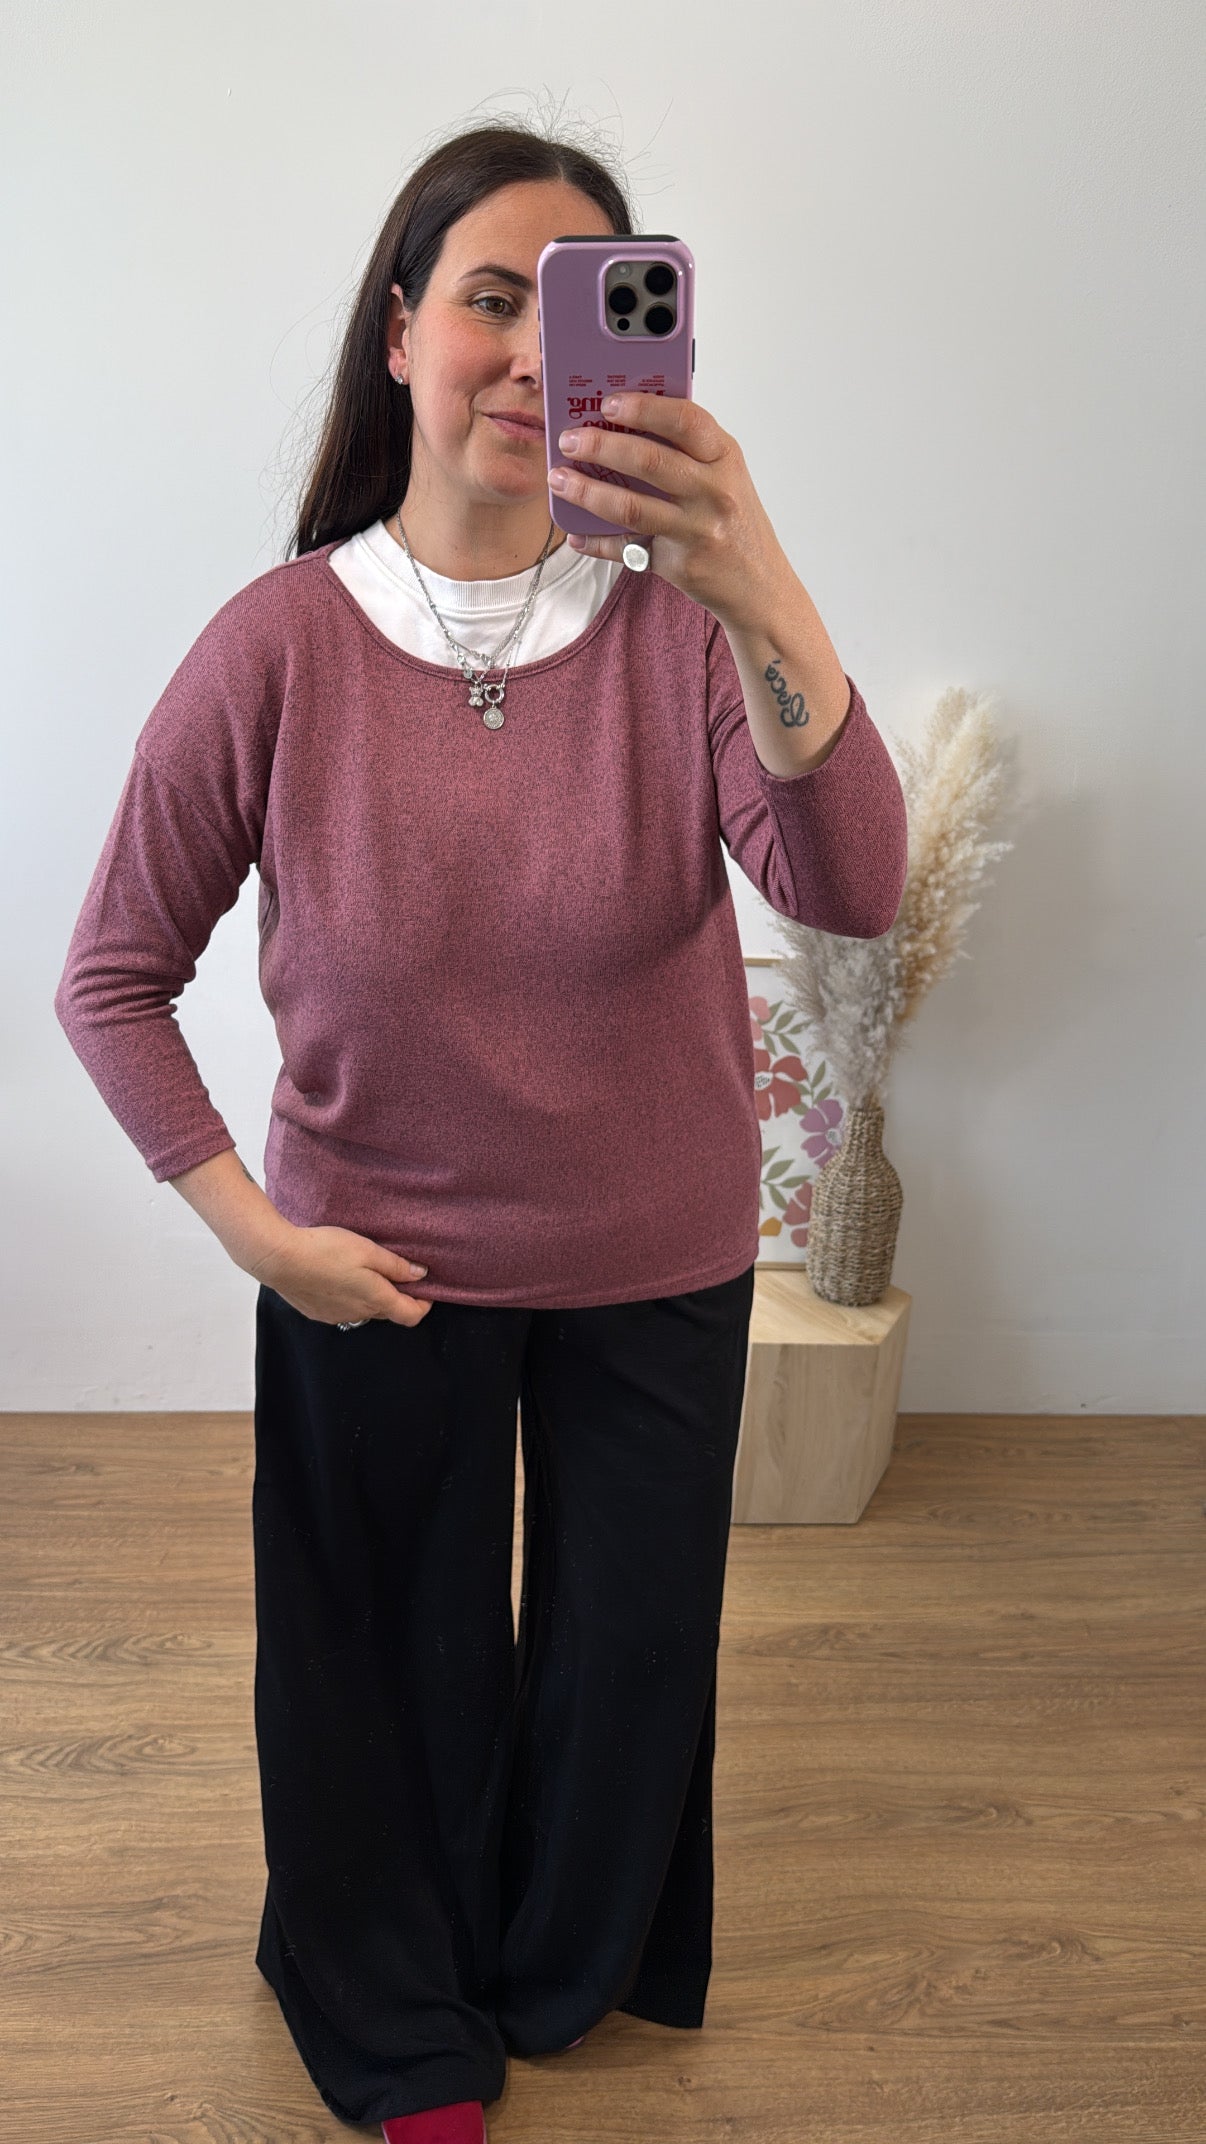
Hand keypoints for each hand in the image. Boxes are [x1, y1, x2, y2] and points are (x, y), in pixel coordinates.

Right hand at [249, 1224, 431, 1326]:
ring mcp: (336, 1316)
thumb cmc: (326, 1251)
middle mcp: (359, 1313)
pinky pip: (342, 1308)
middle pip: (388, 1312)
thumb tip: (420, 1275)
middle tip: (396, 1271)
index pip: (411, 1316)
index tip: (425, 1288)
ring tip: (363, 1269)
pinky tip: (338, 1276)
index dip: (423, 1304)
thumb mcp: (368, 1250)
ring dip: (371, 1296)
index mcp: (376, 1299)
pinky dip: (349, 1296)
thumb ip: (396, 1265)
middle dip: (397, 1296)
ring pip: (364, 1309)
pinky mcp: (317, 1312)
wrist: (279, 1259)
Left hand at [548, 390, 789, 628]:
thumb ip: (687, 451)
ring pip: (630, 506)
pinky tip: (576, 535)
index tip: (608, 403)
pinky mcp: (679, 563)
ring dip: (586, 491)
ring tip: (559, 480)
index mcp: (724, 458)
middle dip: (600, 446)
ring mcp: (697, 529)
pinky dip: (597, 543)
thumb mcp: (725, 476)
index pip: (684, 420)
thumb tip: (623, 424)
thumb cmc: (735, 521)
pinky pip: (627, 549)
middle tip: (569, 440)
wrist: (759, 585)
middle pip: (648, 460)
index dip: (643, 408)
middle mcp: (714, 491)